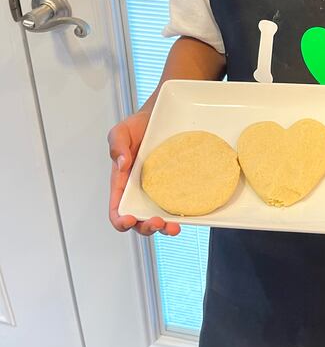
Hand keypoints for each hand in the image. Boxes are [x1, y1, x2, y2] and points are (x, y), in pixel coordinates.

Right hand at [108, 110, 180, 236]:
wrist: (159, 117)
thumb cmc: (136, 127)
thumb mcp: (120, 132)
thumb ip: (116, 146)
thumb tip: (122, 164)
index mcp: (122, 184)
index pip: (117, 210)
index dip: (121, 220)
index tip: (129, 219)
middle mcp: (138, 192)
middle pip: (138, 221)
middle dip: (146, 227)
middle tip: (156, 222)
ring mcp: (156, 191)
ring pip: (157, 218)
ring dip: (164, 228)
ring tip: (173, 227)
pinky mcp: (173, 187)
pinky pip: (175, 205)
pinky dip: (179, 215)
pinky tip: (186, 216)